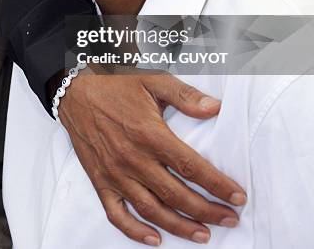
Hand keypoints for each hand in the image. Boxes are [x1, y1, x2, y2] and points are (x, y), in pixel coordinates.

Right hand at [58, 71, 246, 245]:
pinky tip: (155, 239)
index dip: (218, 185)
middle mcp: (133, 159)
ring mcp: (115, 174)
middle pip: (176, 195)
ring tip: (203, 234)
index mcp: (149, 134)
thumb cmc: (115, 85)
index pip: (191, 167)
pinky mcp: (100, 181)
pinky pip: (117, 214)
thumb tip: (215, 108)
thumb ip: (185, 96)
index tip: (237, 197)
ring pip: (152, 210)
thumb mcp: (153, 81)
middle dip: (207, 211)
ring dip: (180, 226)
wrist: (76, 91)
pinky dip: (135, 232)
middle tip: (229, 219)